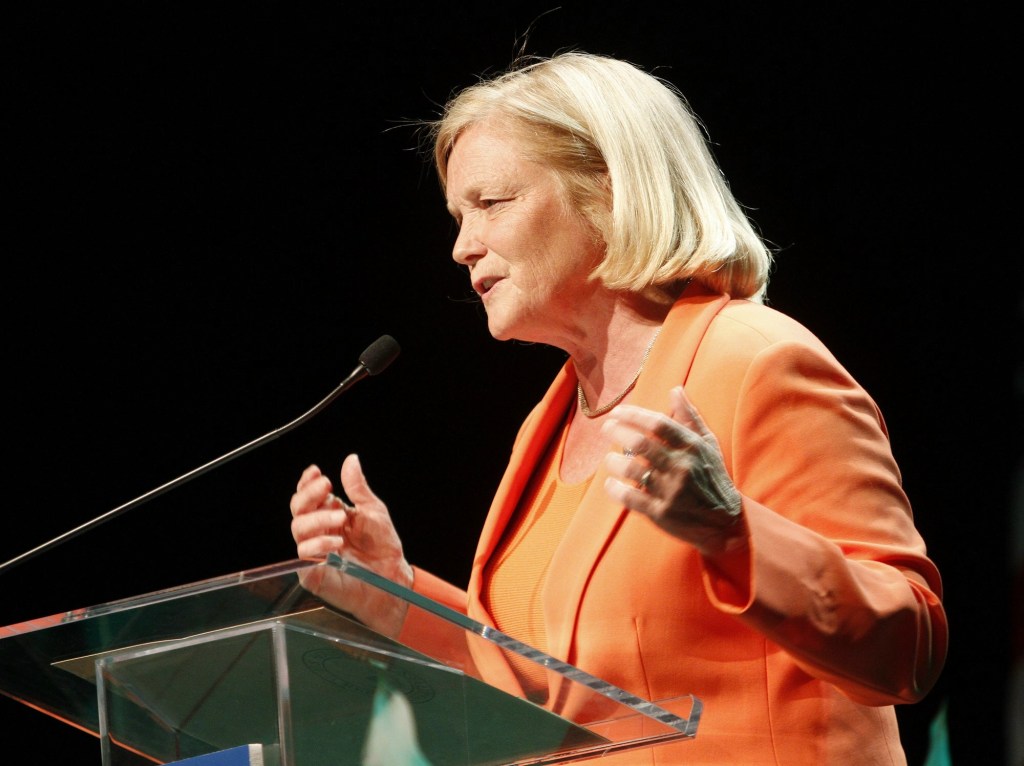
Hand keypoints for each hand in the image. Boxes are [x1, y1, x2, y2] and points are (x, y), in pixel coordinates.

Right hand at [290, 454, 413, 634]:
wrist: (393, 579)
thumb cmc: (383, 548)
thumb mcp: (373, 511)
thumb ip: (358, 488)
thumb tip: (351, 460)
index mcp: (329, 514)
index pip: (308, 495)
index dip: (307, 483)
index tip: (316, 472)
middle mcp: (318, 531)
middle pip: (298, 509)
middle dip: (310, 494)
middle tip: (328, 486)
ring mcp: (314, 552)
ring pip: (298, 528)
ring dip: (318, 519)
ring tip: (341, 518)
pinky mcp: (313, 573)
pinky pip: (304, 555)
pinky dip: (319, 545)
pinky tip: (336, 542)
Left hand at [602, 386, 745, 556]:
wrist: (725, 522)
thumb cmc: (712, 477)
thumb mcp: (708, 444)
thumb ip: (690, 417)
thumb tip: (675, 390)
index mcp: (692, 447)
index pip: (658, 423)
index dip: (633, 414)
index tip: (616, 412)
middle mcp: (682, 467)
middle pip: (640, 443)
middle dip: (617, 432)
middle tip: (606, 428)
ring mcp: (671, 491)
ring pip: (632, 469)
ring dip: (614, 461)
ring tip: (609, 458)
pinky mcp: (662, 513)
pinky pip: (631, 498)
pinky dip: (615, 489)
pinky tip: (611, 483)